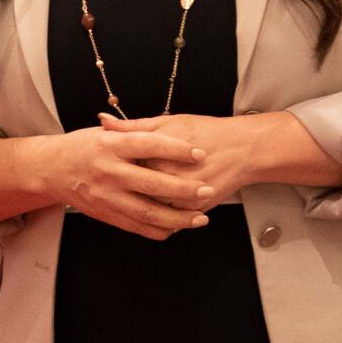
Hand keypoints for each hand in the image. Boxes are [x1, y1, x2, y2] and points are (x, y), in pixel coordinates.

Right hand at [43, 123, 215, 239]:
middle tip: (206, 190)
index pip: (149, 145)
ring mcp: (107, 196)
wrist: (51, 170)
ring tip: (199, 218)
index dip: (177, 149)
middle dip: (183, 189)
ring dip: (176, 218)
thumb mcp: (104, 132)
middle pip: (151, 183)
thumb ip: (133, 130)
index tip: (199, 153)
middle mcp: (109, 171)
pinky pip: (136, 226)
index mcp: (111, 145)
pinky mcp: (106, 214)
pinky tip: (176, 228)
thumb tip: (163, 123)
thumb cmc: (81, 147)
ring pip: (146, 211)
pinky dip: (158, 230)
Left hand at [100, 111, 341, 202]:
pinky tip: (149, 215)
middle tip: (103, 191)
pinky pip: (168, 221)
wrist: (244, 149)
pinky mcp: (192, 208)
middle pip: (130, 191)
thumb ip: (133, 126)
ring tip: (122, 204)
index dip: (107, 167)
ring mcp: (180, 196)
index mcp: (154, 153)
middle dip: (114, 194)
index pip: (120, 166)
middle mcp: (166, 176)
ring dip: (132, 211)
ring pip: (147, 211)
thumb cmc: (208, 131)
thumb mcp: (168, 121)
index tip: (98, 167)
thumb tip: (103, 121)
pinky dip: (157, 221)